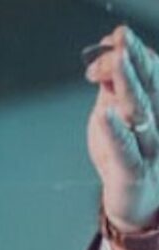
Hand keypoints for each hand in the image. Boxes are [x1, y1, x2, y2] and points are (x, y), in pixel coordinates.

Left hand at [86, 26, 158, 231]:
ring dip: (128, 85)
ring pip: (140, 113)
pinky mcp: (133, 174)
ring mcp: (149, 149)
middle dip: (134, 61)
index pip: (151, 75)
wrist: (137, 205)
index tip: (116, 36)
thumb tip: (104, 54)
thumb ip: (110, 88)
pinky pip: (126, 150)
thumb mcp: (115, 117)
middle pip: (148, 88)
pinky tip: (104, 113)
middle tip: (120, 38)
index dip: (135, 54)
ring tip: (116, 61)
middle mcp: (158, 125)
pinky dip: (115, 131)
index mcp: (155, 110)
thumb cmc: (127, 157)